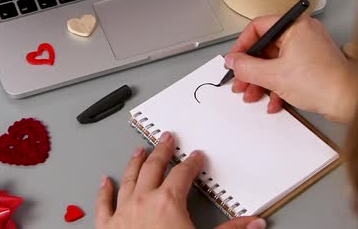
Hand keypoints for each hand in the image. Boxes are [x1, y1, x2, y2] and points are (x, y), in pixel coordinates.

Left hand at [95, 132, 266, 228]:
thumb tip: (253, 224)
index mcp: (168, 202)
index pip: (183, 174)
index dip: (192, 163)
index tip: (196, 157)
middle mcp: (143, 202)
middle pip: (154, 168)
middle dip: (162, 151)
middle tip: (166, 139)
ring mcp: (123, 213)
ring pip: (129, 179)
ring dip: (135, 162)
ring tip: (139, 151)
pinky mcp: (107, 227)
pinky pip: (104, 204)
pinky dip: (104, 191)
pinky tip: (104, 181)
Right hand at [224, 15, 357, 122]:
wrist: (350, 100)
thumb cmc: (322, 82)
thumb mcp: (274, 75)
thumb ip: (247, 67)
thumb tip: (233, 61)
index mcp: (294, 26)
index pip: (257, 27)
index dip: (242, 46)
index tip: (235, 62)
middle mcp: (302, 33)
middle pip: (265, 47)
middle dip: (250, 69)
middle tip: (240, 82)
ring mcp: (308, 49)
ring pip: (274, 61)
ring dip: (260, 80)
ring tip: (253, 95)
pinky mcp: (312, 64)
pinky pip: (287, 70)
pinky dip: (277, 85)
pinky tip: (273, 101)